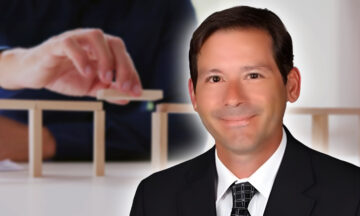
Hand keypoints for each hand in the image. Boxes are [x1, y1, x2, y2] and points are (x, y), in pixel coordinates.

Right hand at [0, 29, 141, 103]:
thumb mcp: (90, 88)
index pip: (123, 56)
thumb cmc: (64, 77)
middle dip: (123, 65)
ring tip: (105, 79)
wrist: (34, 75)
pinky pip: (71, 44)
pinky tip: (86, 73)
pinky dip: (81, 58)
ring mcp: (74, 39)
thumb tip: (127, 99)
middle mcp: (91, 42)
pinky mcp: (56, 44)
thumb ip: (107, 92)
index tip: (136, 92)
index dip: (132, 73)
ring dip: (105, 58)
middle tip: (123, 86)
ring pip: (96, 37)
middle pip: (115, 43)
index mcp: (102, 50)